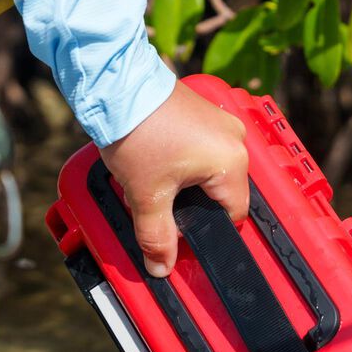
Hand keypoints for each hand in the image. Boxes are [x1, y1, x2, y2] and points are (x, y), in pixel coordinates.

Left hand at [99, 79, 249, 277]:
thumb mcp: (146, 194)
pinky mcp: (204, 112)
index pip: (232, 215)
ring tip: (155, 176)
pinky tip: (158, 158)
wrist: (117, 84)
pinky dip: (183, 159)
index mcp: (231, 162)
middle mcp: (234, 140)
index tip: (178, 228)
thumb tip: (161, 267)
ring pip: (210, 170)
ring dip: (185, 181)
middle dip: (191, 204)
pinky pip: (202, 147)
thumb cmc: (138, 132)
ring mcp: (221, 122)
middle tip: (160, 201)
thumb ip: (156, 236)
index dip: (204, 228)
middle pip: (221, 193)